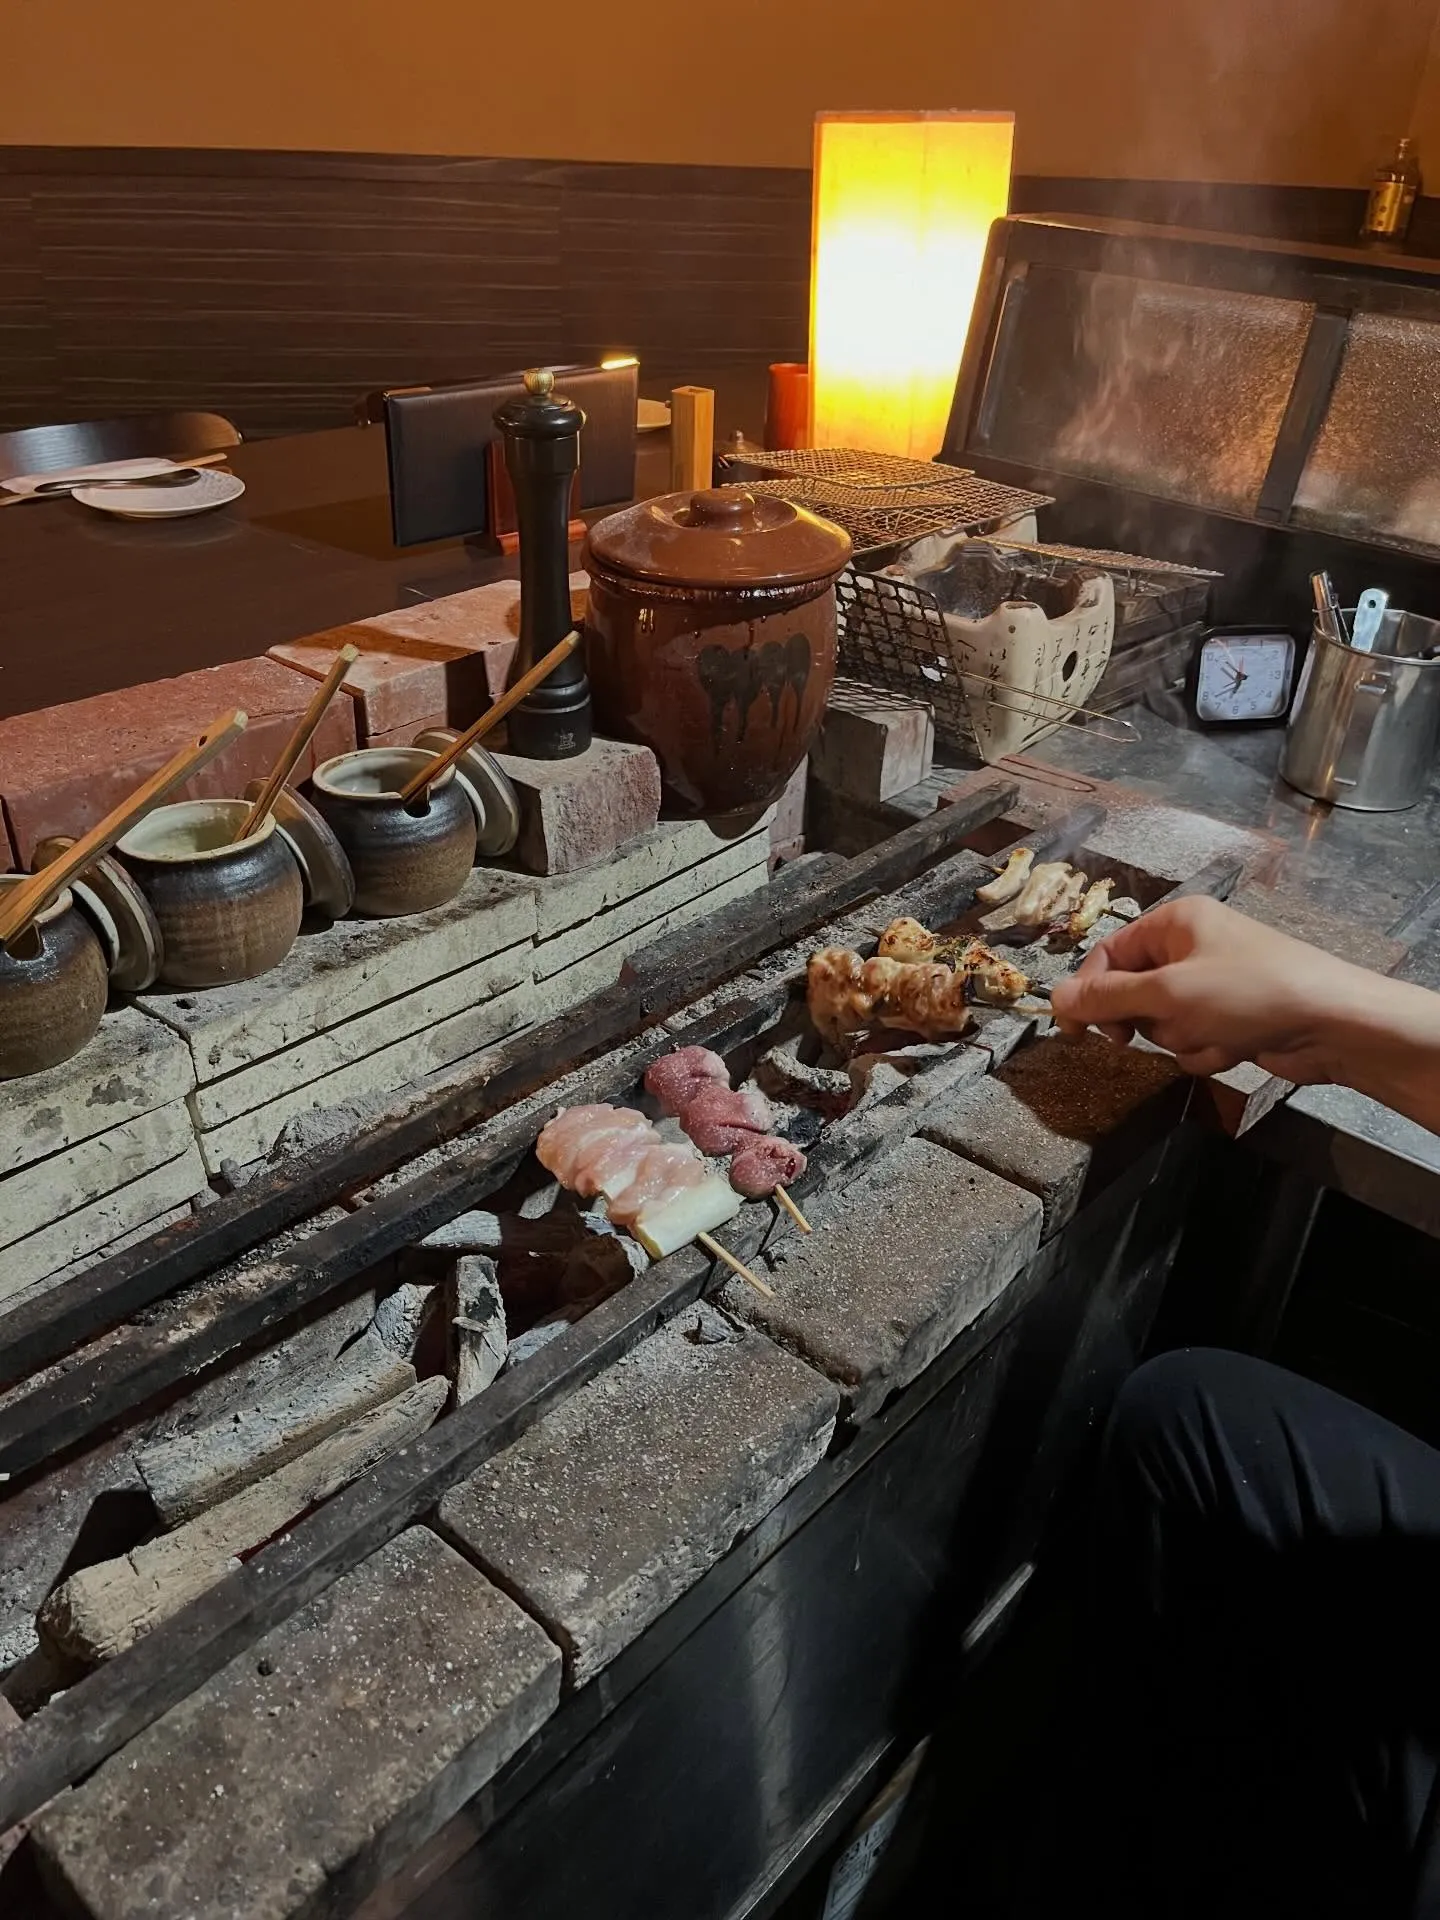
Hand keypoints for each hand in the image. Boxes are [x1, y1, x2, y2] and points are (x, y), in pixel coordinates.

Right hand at [1047, 896, 1357, 1082]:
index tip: (1073, 1031)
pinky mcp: (1231, 1017)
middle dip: (1145, 1020)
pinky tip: (1234, 1048)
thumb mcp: (1167, 994)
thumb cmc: (1248, 994)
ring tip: (1213, 1035)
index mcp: (1174, 923)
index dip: (1087, 992)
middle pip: (1132, 992)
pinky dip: (1205, 1050)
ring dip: (1179, 1039)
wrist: (1332, 1023)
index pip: (1108, 955)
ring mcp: (1212, 984)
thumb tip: (1052, 996)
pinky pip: (1193, 1039)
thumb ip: (1105, 998)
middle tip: (1138, 1037)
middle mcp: (1191, 947)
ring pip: (1162, 1022)